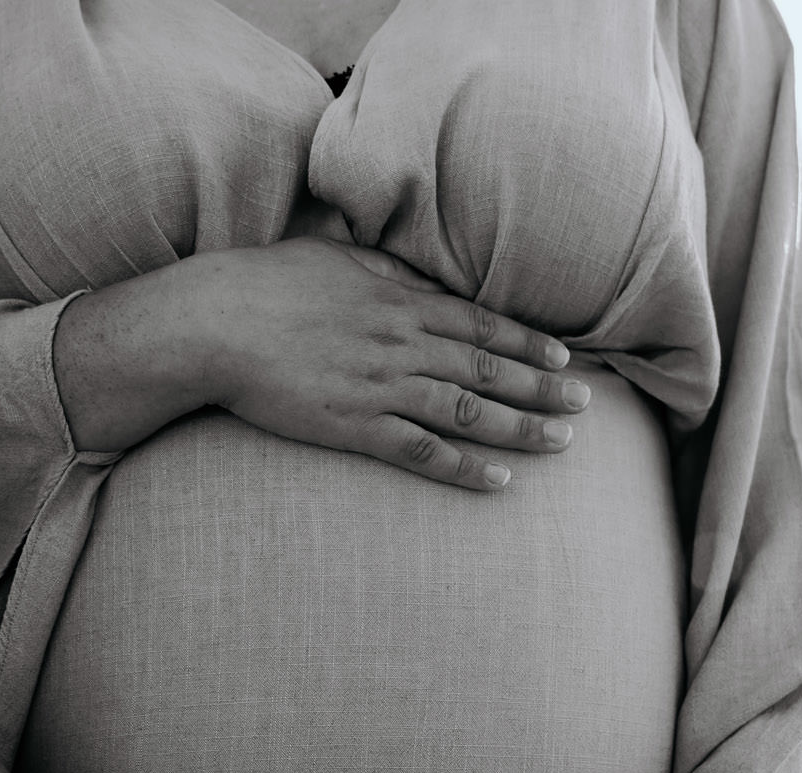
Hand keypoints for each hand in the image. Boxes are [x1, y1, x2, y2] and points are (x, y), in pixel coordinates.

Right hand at [57, 238, 591, 489]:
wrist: (215, 324)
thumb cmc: (268, 285)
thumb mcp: (339, 262)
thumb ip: (391, 276)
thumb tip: (430, 284)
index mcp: (401, 303)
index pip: (483, 325)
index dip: (529, 345)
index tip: (565, 360)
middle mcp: (403, 345)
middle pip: (489, 370)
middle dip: (544, 390)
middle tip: (586, 407)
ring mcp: (382, 388)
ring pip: (469, 413)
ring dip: (521, 430)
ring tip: (560, 443)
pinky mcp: (356, 427)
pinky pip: (423, 452)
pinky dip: (465, 468)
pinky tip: (499, 482)